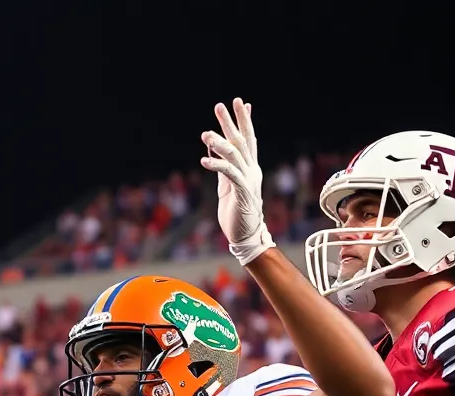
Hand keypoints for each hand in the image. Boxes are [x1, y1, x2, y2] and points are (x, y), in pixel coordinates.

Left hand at [200, 98, 272, 265]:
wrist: (246, 235)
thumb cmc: (236, 212)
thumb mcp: (228, 185)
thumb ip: (224, 168)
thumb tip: (214, 151)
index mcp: (249, 168)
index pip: (247, 139)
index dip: (244, 120)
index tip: (241, 102)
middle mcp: (251, 170)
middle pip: (242, 140)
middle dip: (232, 121)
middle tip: (221, 105)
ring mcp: (248, 180)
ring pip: (235, 154)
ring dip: (219, 142)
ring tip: (205, 134)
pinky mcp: (242, 191)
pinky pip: (229, 174)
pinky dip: (216, 165)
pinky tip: (204, 160)